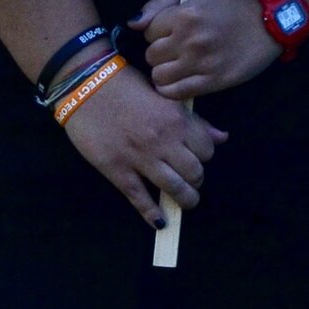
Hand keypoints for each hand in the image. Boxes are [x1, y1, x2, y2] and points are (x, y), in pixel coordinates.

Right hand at [58, 61, 228, 228]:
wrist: (87, 86)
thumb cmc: (127, 87)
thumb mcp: (166, 97)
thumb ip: (194, 120)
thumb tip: (221, 138)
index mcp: (178, 121)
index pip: (207, 150)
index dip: (205, 157)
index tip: (198, 158)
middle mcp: (163, 142)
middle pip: (194, 172)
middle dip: (196, 180)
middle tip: (192, 182)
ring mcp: (140, 158)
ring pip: (173, 188)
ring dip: (184, 199)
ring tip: (186, 203)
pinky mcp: (117, 171)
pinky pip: (139, 198)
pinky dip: (151, 213)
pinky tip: (159, 222)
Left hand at [132, 0, 281, 100]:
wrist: (272, 20)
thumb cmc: (232, 4)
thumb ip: (161, 5)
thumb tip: (133, 24)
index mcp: (186, 15)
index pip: (148, 32)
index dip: (158, 33)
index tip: (171, 33)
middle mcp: (191, 39)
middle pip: (151, 56)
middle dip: (160, 53)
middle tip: (176, 50)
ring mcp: (202, 62)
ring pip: (159, 76)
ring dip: (165, 72)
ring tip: (178, 66)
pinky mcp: (214, 80)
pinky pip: (176, 93)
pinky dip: (172, 90)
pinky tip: (180, 81)